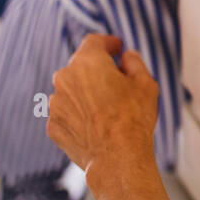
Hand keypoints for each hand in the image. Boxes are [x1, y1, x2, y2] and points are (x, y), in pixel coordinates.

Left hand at [47, 34, 158, 180]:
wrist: (117, 158)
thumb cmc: (133, 119)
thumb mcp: (146, 83)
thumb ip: (134, 62)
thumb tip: (127, 57)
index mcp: (87, 62)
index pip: (94, 42)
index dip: (108, 43)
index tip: (116, 47)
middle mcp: (65, 79)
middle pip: (81, 67)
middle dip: (97, 71)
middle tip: (117, 83)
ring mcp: (55, 103)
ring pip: (72, 91)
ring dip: (86, 95)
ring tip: (108, 111)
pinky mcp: (53, 125)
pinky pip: (67, 113)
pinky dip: (79, 116)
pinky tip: (96, 126)